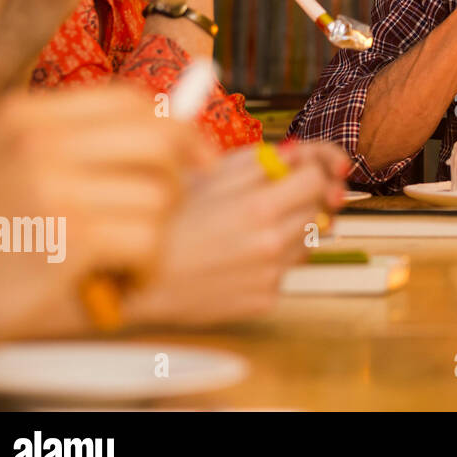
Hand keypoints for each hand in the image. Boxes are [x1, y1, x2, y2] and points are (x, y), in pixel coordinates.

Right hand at [0, 86, 211, 344]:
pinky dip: (146, 268)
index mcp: (26, 116)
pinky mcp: (71, 236)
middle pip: (160, 138)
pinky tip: (121, 283)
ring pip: (160, 195)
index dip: (178, 127)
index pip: (129, 100)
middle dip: (177, 181)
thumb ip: (86, 143)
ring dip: (155, 237)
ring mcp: (53, 186)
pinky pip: (149, 240)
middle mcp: (39, 141)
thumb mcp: (18, 168)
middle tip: (160, 217)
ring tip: (122, 260)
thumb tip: (184, 133)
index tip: (201, 159)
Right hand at [123, 140, 350, 325]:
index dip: (312, 171)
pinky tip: (237, 257)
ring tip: (248, 229)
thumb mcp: (211, 176)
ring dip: (290, 231)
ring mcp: (270, 276)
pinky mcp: (264, 300)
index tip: (300, 172)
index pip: (320, 180)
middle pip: (318, 211)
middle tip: (273, 198)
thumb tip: (304, 156)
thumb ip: (263, 163)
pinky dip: (271, 262)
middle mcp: (272, 244)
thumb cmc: (169, 221)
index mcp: (260, 207)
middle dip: (302, 200)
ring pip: (306, 243)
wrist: (136, 279)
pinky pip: (285, 273)